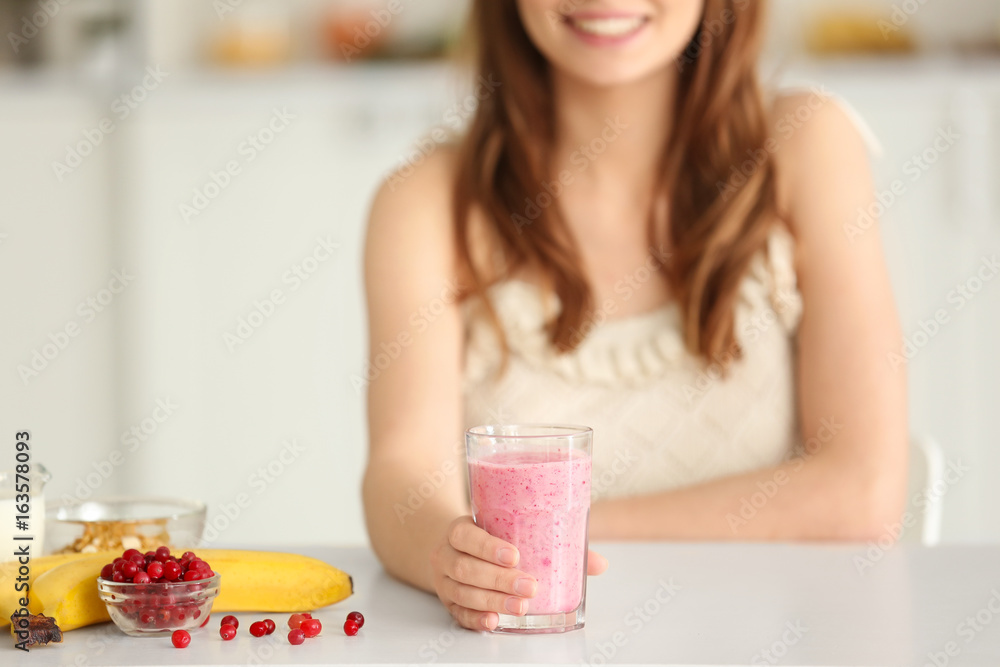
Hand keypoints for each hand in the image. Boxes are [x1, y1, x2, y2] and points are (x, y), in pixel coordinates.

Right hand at [430, 516, 607, 630]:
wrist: (454, 549)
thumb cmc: (489, 537)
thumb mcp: (510, 531)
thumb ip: (552, 542)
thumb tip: (598, 563)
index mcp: (459, 531)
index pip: (466, 535)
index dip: (488, 546)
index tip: (515, 555)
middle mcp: (446, 555)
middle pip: (467, 568)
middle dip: (499, 579)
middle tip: (530, 587)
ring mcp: (445, 582)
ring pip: (463, 593)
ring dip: (493, 601)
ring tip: (520, 606)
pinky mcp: (449, 603)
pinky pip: (459, 614)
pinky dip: (476, 619)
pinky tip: (494, 621)